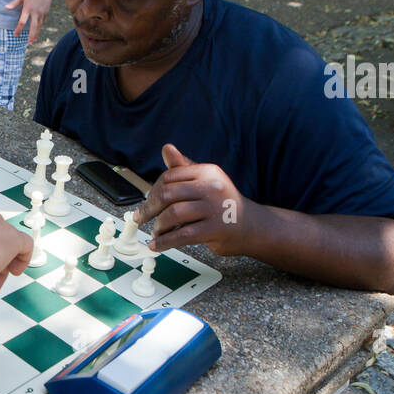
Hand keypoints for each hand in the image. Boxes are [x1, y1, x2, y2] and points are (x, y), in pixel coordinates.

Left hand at [5, 0, 56, 44]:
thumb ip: (14, 3)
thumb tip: (5, 8)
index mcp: (28, 9)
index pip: (22, 22)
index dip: (18, 29)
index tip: (15, 35)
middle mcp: (35, 13)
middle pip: (33, 27)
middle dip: (30, 36)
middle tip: (28, 44)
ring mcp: (41, 13)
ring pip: (39, 27)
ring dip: (36, 35)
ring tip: (33, 42)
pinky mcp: (46, 13)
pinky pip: (42, 22)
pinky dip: (39, 28)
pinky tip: (37, 32)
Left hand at [133, 144, 256, 256]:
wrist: (252, 225)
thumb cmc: (223, 203)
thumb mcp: (205, 181)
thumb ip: (184, 168)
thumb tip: (166, 148)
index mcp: (207, 172)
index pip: (169, 176)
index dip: (152, 191)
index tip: (145, 203)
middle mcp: (212, 187)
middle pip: (168, 194)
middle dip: (149, 208)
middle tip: (141, 218)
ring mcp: (215, 208)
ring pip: (173, 214)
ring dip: (158, 226)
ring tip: (156, 232)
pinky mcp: (215, 229)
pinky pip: (182, 235)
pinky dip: (165, 241)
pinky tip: (157, 245)